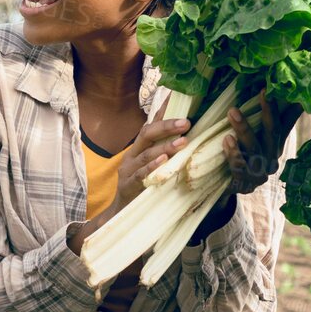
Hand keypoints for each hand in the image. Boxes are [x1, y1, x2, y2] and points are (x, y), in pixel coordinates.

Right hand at [107, 97, 191, 214]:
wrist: (122, 213)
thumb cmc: (142, 187)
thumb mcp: (153, 166)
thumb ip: (165, 152)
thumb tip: (187, 137)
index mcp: (137, 148)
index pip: (150, 124)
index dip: (163, 111)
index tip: (177, 98)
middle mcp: (131, 155)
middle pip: (146, 134)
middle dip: (166, 126)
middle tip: (185, 122)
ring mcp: (128, 170)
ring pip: (146, 154)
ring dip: (165, 146)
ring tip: (182, 142)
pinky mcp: (128, 186)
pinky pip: (140, 174)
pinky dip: (152, 167)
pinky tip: (164, 161)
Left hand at [221, 90, 300, 195]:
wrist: (231, 189)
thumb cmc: (246, 158)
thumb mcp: (259, 140)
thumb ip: (273, 122)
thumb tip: (294, 99)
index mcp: (276, 146)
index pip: (282, 124)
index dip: (279, 107)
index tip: (272, 88)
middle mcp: (272, 159)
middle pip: (272, 134)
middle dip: (267, 112)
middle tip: (262, 92)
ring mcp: (260, 174)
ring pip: (254, 149)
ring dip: (244, 129)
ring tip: (232, 112)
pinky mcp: (245, 184)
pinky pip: (240, 168)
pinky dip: (233, 154)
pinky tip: (226, 140)